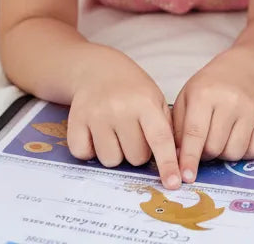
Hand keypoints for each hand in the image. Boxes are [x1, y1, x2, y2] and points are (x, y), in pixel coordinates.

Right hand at [67, 55, 180, 189]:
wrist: (97, 70)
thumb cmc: (133, 90)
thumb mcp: (156, 101)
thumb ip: (167, 129)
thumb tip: (178, 162)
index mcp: (145, 103)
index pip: (160, 139)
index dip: (167, 164)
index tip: (173, 184)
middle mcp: (120, 109)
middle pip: (135, 157)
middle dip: (138, 153)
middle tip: (134, 134)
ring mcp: (96, 115)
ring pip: (111, 160)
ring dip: (115, 153)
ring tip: (116, 133)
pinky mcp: (75, 121)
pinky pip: (84, 154)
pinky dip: (91, 150)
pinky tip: (96, 133)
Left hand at [173, 52, 253, 183]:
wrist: (241, 72)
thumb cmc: (207, 89)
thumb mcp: (186, 99)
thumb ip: (177, 129)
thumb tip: (177, 160)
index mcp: (204, 95)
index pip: (195, 134)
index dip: (189, 159)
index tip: (184, 178)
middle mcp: (230, 101)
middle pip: (215, 148)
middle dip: (205, 154)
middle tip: (204, 144)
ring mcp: (251, 110)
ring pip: (235, 152)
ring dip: (224, 154)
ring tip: (221, 139)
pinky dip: (244, 152)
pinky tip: (237, 139)